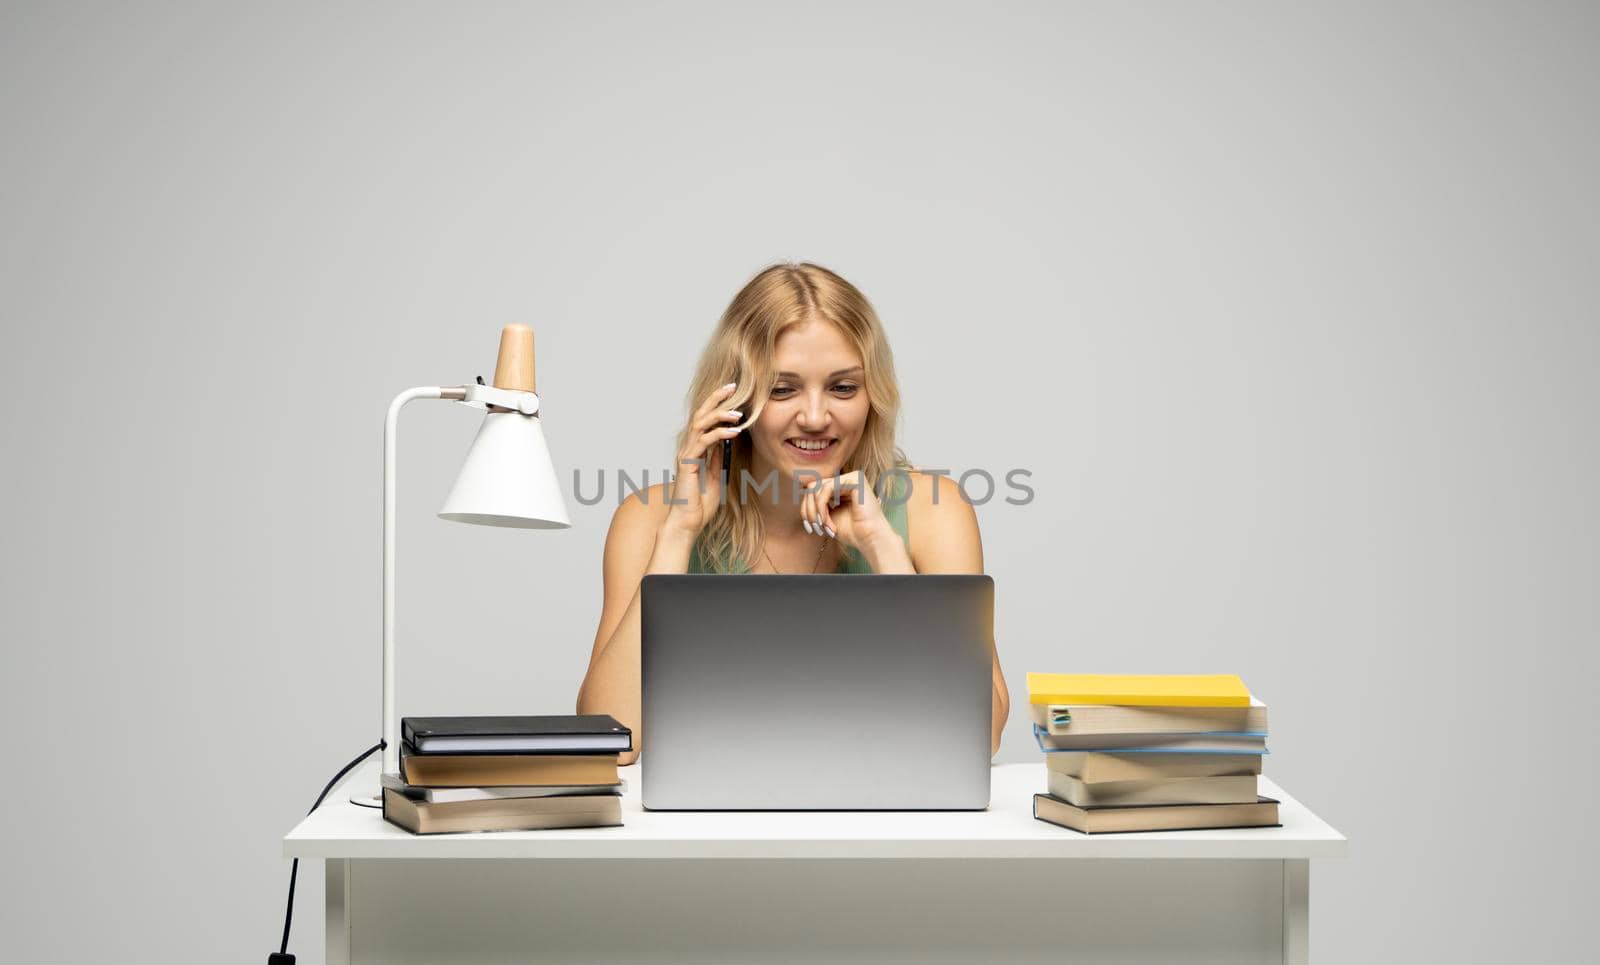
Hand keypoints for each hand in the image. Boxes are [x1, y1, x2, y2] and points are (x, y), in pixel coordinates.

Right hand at [660, 382, 742, 538]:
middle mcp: (689, 446)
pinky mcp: (687, 462)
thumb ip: (718, 457)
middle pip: (701, 414)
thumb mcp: (716, 475)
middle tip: (733, 387)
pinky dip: (719, 434)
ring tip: (738, 412)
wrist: (688, 522)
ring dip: (720, 415)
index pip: (707, 419)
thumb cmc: (700, 502)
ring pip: (701, 424)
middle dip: (717, 398)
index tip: (734, 392)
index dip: (718, 404)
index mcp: (696, 448)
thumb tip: (727, 442)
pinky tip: (734, 431)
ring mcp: (687, 453)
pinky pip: (704, 442)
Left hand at [801, 470, 897, 556]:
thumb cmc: (852, 531)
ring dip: (816, 511)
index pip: (813, 490)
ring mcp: (852, 477)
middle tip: (815, 528)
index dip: (806, 509)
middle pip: (812, 487)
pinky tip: (827, 521)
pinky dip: (822, 507)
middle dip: (809, 510)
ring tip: (824, 526)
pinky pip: (827, 488)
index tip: (811, 528)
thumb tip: (800, 490)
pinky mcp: (855, 479)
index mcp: (841, 487)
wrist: (869, 539)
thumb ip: (816, 503)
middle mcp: (847, 479)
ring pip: (816, 488)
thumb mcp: (827, 515)